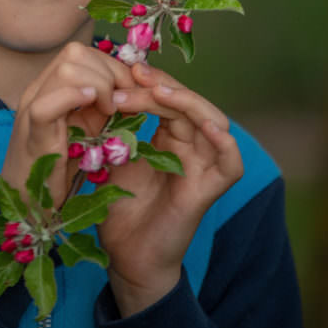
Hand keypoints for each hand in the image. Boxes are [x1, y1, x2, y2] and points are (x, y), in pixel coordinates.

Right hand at [0, 42, 133, 206]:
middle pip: (75, 53)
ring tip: (109, 111)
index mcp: (49, 87)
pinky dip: (73, 98)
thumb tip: (130, 88)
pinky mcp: (32, 136)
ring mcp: (30, 110)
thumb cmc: (57, 168)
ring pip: (66, 70)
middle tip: (122, 102)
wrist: (27, 207)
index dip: (110, 65)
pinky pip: (46, 106)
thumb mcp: (85, 129)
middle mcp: (37, 91)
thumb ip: (101, 106)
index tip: (129, 89)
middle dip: (109, 72)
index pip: (81, 52)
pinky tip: (94, 106)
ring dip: (99, 85)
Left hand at [98, 62, 242, 316]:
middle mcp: (192, 146)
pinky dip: (223, 142)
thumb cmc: (119, 209)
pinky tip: (204, 126)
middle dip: (162, 85)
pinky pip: (230, 162)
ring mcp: (204, 167)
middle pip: (188, 102)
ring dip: (186, 102)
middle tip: (134, 75)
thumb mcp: (112, 158)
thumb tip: (96, 89)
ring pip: (213, 120)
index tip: (124, 69)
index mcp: (170, 136)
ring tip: (158, 91)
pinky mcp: (210, 190)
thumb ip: (114, 128)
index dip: (150, 80)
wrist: (126, 259)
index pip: (168, 96)